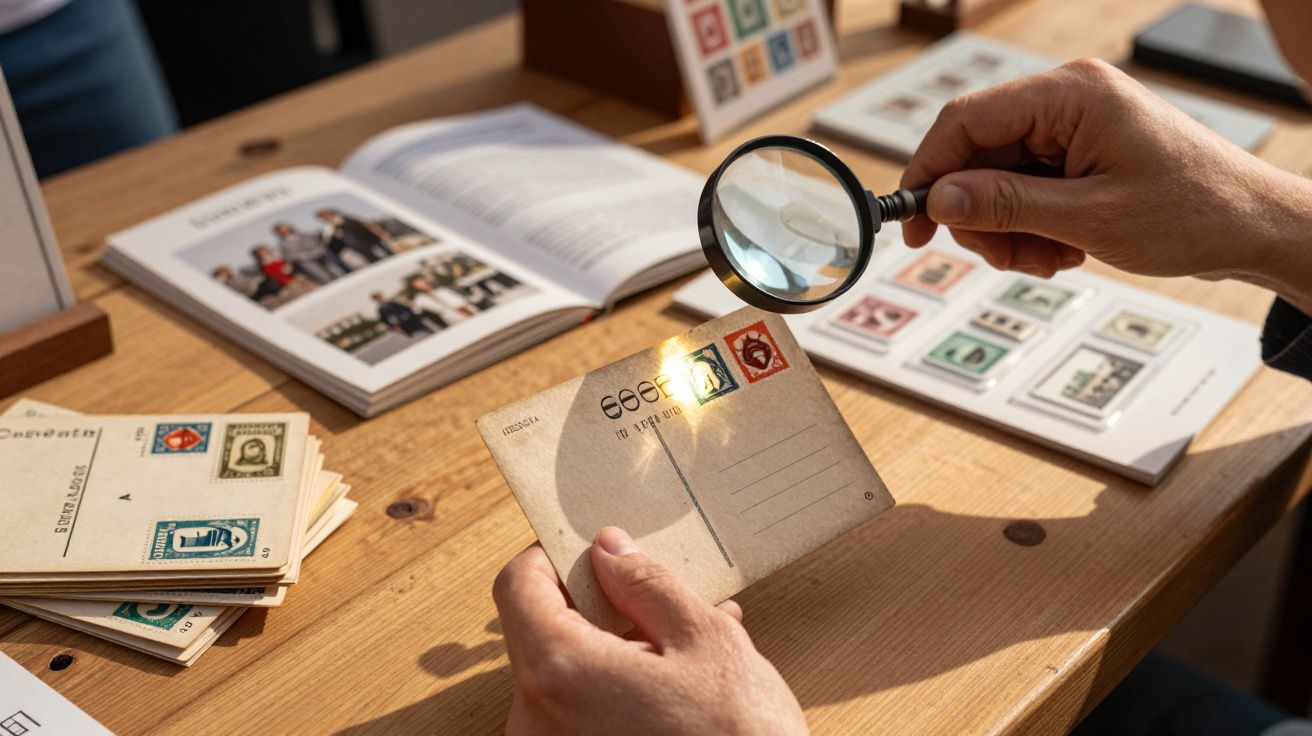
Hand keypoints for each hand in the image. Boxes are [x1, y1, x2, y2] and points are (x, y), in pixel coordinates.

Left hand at [492, 528, 807, 735]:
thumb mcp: (705, 642)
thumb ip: (647, 585)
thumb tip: (610, 551)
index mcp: (560, 674)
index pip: (518, 586)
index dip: (550, 553)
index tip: (585, 545)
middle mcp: (537, 721)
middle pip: (541, 631)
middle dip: (596, 605)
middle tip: (651, 592)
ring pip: (567, 675)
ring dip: (616, 648)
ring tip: (684, 640)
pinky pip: (580, 714)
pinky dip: (617, 689)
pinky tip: (677, 681)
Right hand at [901, 58, 1311, 314]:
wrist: (1254, 228)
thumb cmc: (1194, 212)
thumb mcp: (1088, 218)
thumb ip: (1007, 205)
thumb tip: (939, 198)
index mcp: (1070, 94)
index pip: (965, 121)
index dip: (929, 172)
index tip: (914, 223)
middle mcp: (1067, 100)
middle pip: (977, 155)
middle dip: (980, 215)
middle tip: (1004, 258)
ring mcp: (1073, 126)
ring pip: (997, 180)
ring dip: (1009, 230)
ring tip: (1049, 259)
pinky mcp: (1080, 153)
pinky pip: (1025, 190)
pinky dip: (1031, 228)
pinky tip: (1064, 249)